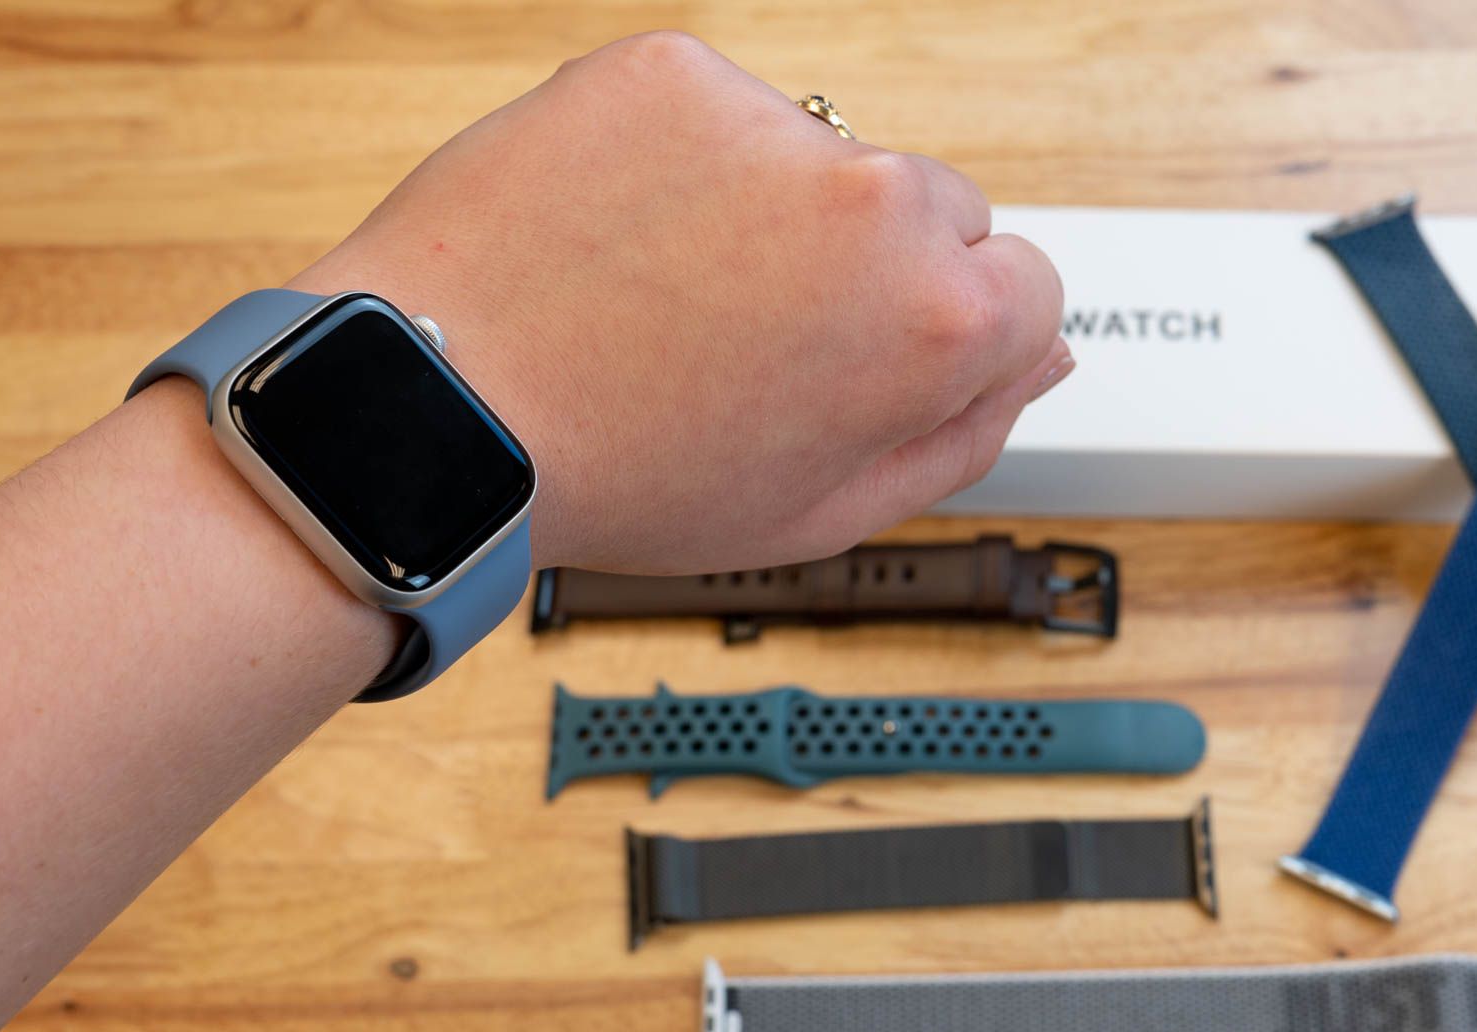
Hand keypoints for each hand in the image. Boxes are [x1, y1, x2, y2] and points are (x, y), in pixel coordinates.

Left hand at [291, 31, 1069, 573]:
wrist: (444, 406)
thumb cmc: (620, 474)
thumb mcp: (823, 512)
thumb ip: (961, 435)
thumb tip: (1032, 359)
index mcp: (936, 316)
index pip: (1028, 288)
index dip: (951, 339)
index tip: (874, 358)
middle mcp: (875, 198)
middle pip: (938, 211)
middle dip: (873, 269)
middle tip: (759, 338)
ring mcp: (773, 124)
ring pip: (829, 159)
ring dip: (781, 211)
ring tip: (672, 294)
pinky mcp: (677, 72)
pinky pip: (726, 114)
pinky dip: (689, 164)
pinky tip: (627, 240)